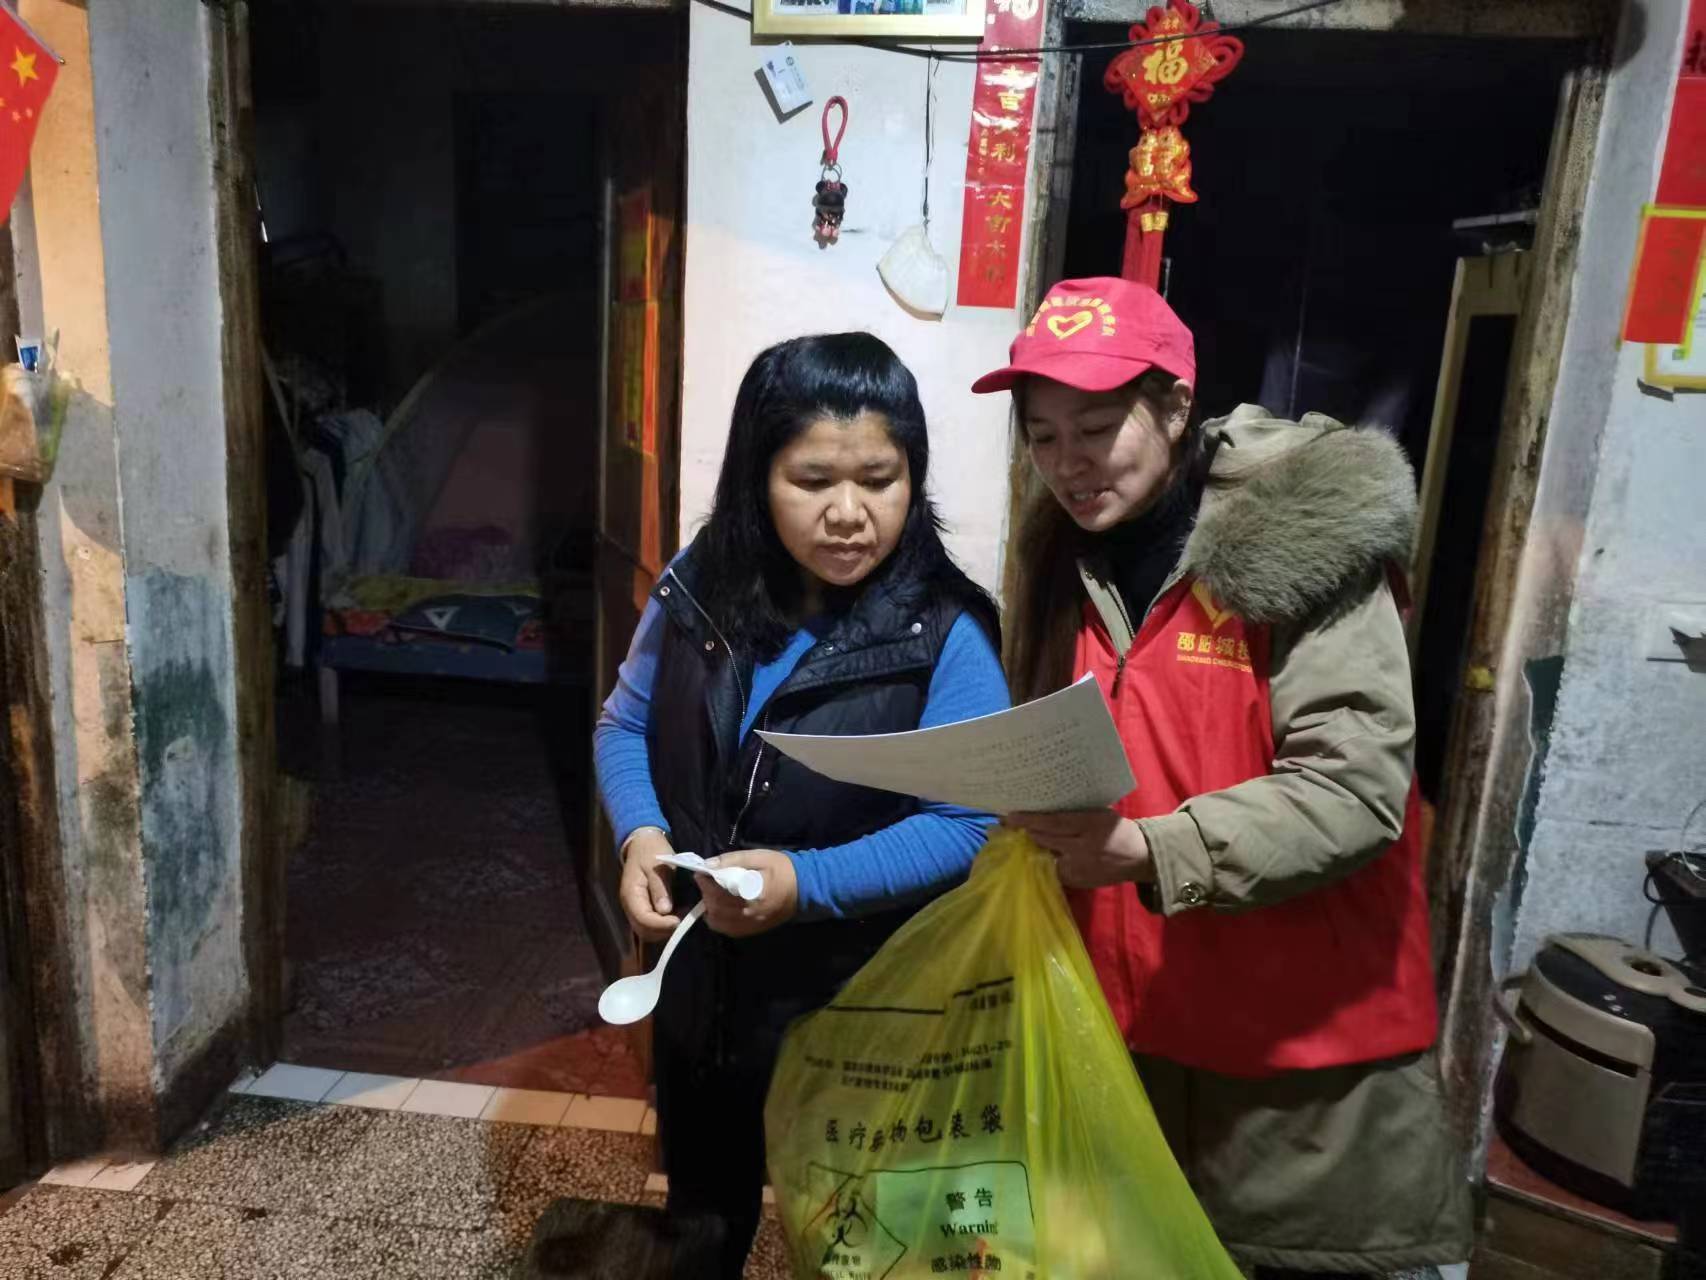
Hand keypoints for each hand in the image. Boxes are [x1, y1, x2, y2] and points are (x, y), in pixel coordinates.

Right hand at [620, 828, 680, 942]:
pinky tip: (677, 913)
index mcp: (631, 895)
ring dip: (665, 928)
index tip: (679, 920)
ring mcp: (635, 908)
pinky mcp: (643, 907)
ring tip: (682, 916)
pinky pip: (651, 923)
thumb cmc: (651, 851)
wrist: (643, 843)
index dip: (661, 924)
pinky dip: (664, 924)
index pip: (643, 920)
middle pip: (644, 930)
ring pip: (648, 930)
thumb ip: (660, 888)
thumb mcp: (657, 866)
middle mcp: (630, 906)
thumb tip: (665, 911)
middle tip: (683, 919)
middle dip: (664, 929)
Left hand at [696, 850, 798, 937]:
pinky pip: (728, 930)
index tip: (701, 874)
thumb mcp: (760, 857)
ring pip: (720, 922)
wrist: (805, 888)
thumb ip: (734, 860)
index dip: (706, 883)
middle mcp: (751, 913)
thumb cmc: (783, 869)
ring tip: (711, 895)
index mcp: (753, 894)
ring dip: (710, 908)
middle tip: (706, 882)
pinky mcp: (753, 930)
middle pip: (717, 908)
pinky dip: (718, 920)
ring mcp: (752, 924)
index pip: (720, 892)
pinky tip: (718, 909)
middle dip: (706, 895)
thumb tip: (709, 864)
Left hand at [1007, 810, 1154, 889]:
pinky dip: (1042, 863)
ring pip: (1046, 857)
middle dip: (1024, 833)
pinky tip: (1032, 856)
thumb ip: (1072, 814)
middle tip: (1002, 826)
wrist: (1139, 857)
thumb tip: (1040, 810)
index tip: (1010, 816)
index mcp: (1090, 824)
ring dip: (1030, 849)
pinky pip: (1054, 870)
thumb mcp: (1098, 814)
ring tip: (1013, 840)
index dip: (1030, 820)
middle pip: (1046, 840)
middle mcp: (1084, 847)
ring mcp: (1080, 868)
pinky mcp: (1079, 882)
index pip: (1054, 822)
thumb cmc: (1115, 829)